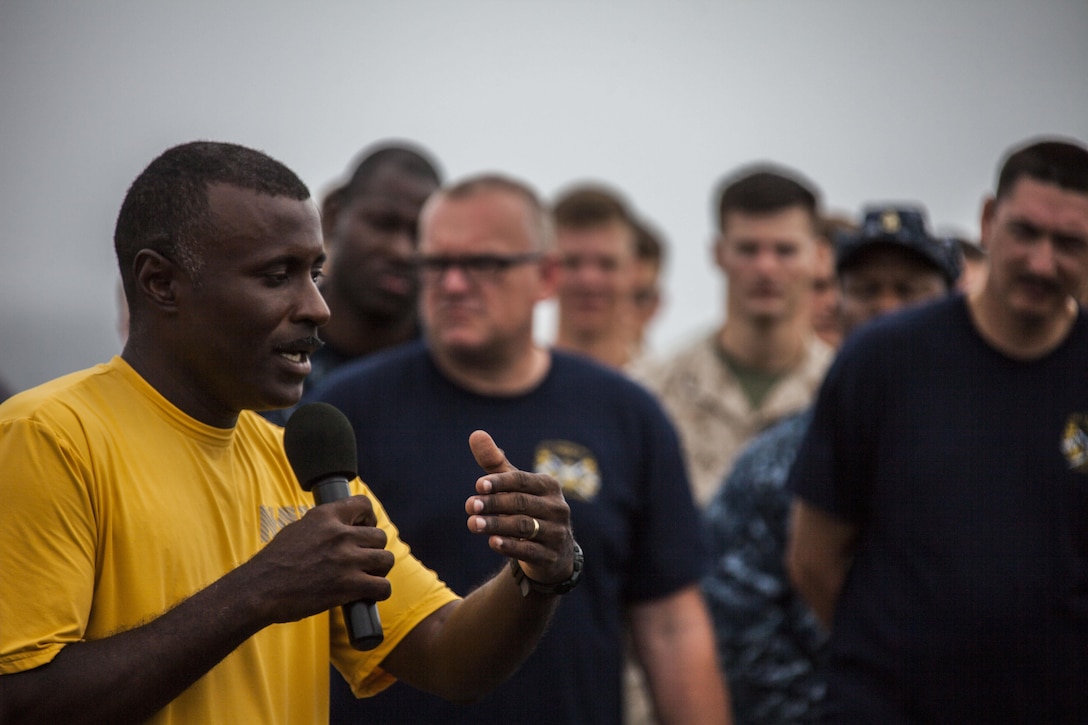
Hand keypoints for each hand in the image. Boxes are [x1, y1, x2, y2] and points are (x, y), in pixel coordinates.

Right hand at [244, 494, 393, 624]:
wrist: (260, 590)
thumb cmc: (274, 563)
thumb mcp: (298, 529)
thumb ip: (322, 526)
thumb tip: (339, 527)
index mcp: (326, 516)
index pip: (364, 504)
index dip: (369, 518)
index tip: (363, 529)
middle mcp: (340, 534)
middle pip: (380, 536)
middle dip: (374, 550)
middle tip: (363, 561)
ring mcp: (347, 559)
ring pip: (386, 559)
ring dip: (379, 570)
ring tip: (367, 578)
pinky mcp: (349, 585)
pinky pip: (383, 586)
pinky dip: (379, 592)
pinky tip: (368, 595)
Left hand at [464, 430, 574, 583]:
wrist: (553, 552)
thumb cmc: (528, 510)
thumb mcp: (514, 487)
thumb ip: (494, 463)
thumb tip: (475, 434)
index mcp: (548, 486)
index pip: (522, 480)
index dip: (500, 482)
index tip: (478, 485)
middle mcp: (557, 507)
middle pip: (521, 503)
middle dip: (494, 503)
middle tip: (468, 505)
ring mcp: (557, 532)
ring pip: (524, 526)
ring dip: (497, 524)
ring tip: (472, 524)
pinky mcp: (551, 556)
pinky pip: (529, 550)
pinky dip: (510, 546)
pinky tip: (492, 542)